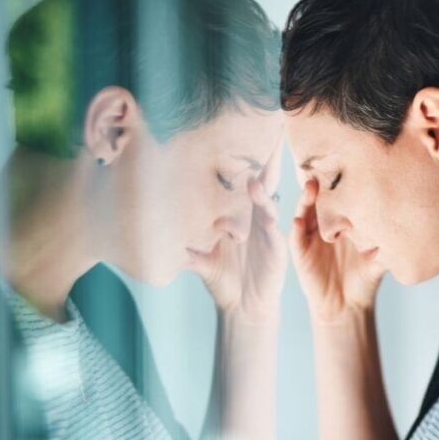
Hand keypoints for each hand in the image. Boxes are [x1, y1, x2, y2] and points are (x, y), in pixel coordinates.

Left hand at [191, 144, 286, 322]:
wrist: (243, 308)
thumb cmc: (225, 280)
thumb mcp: (201, 262)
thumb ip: (187, 250)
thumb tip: (162, 240)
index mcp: (240, 216)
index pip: (243, 182)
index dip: (243, 160)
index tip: (240, 131)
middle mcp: (255, 218)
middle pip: (262, 183)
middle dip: (267, 159)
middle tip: (272, 131)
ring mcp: (267, 231)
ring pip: (266, 203)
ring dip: (260, 190)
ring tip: (252, 179)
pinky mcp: (276, 248)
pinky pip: (272, 229)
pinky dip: (267, 216)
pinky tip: (262, 206)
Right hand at [289, 178, 383, 321]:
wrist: (348, 305)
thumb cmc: (363, 279)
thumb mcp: (378, 260)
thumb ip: (385, 247)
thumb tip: (401, 235)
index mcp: (343, 223)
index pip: (340, 199)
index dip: (341, 183)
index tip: (347, 164)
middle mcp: (324, 226)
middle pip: (319, 200)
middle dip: (321, 184)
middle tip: (326, 169)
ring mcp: (311, 237)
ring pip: (305, 213)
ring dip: (306, 200)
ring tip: (310, 187)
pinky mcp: (301, 253)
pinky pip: (296, 238)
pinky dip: (296, 228)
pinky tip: (298, 220)